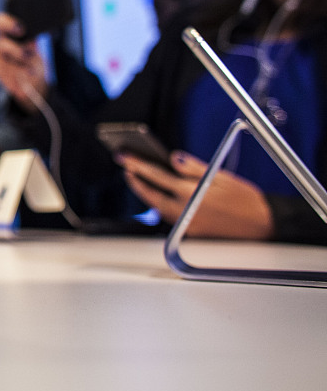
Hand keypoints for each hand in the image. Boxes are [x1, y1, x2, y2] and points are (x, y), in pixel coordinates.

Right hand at [0, 0, 48, 109]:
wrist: (33, 84)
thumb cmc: (36, 59)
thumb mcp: (42, 46)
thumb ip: (42, 34)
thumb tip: (51, 26)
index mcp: (17, 23)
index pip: (12, 4)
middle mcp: (4, 32)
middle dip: (9, 23)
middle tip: (22, 29)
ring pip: (2, 46)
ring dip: (18, 54)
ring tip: (32, 63)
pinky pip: (1, 66)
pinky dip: (14, 72)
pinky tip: (23, 77)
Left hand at [119, 151, 274, 239]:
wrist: (265, 225)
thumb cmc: (246, 199)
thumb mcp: (222, 177)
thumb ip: (193, 167)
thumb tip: (173, 158)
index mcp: (192, 193)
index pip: (157, 176)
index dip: (137, 165)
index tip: (124, 157)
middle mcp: (186, 210)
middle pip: (151, 196)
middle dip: (136, 182)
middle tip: (126, 168)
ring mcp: (188, 224)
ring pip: (158, 209)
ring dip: (147, 194)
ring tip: (139, 179)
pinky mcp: (193, 233)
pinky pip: (170, 218)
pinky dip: (161, 206)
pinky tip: (159, 196)